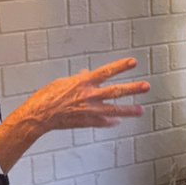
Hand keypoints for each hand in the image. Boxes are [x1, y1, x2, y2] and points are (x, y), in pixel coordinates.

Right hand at [32, 57, 149, 130]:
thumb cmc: (47, 97)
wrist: (39, 115)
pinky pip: (102, 121)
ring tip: (140, 110)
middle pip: (115, 91)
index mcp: (83, 82)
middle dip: (132, 88)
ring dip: (128, 109)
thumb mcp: (63, 82)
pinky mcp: (86, 122)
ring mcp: (89, 110)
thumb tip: (86, 73)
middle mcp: (89, 95)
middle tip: (145, 86)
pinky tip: (118, 121)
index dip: (120, 66)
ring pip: (114, 109)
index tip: (133, 62)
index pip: (106, 71)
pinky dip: (110, 121)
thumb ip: (78, 79)